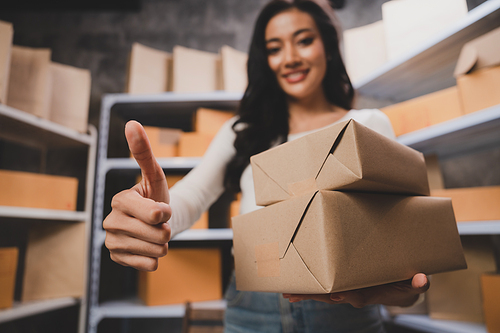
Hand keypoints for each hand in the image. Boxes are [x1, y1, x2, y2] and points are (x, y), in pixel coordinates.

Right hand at [103, 120, 171, 270]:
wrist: (156, 222)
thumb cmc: (156, 195)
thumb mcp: (155, 175)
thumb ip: (144, 152)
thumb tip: (131, 123)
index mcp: (119, 200)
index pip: (156, 214)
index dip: (168, 212)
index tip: (162, 207)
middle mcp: (110, 221)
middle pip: (157, 235)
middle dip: (166, 230)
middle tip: (159, 224)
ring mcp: (111, 242)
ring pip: (155, 251)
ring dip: (163, 244)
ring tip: (154, 234)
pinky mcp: (116, 259)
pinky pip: (149, 265)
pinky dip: (155, 258)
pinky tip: (148, 248)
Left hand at [282, 273, 428, 307]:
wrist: (400, 289)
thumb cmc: (405, 284)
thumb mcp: (414, 284)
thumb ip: (418, 283)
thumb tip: (423, 280)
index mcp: (369, 294)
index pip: (355, 295)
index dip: (344, 294)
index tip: (332, 293)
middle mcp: (354, 295)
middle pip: (331, 296)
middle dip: (313, 295)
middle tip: (293, 295)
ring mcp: (346, 292)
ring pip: (323, 294)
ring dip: (306, 293)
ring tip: (287, 293)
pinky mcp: (342, 287)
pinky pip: (323, 289)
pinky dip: (309, 289)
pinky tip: (293, 289)